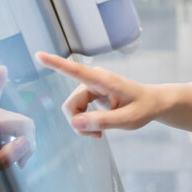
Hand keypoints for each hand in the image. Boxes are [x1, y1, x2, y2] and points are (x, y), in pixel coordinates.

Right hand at [36, 51, 161, 137]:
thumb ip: (103, 121)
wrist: (153, 104)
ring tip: (100, 133)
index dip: (56, 64)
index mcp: (105, 80)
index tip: (39, 55)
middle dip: (78, 123)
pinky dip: (84, 123)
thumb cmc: (144, 108)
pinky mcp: (90, 94)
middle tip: (97, 135)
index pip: (77, 71)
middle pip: (71, 104)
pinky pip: (77, 111)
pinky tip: (97, 130)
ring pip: (72, 110)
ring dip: (82, 125)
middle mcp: (94, 80)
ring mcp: (91, 86)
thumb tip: (75, 122)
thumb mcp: (128, 119)